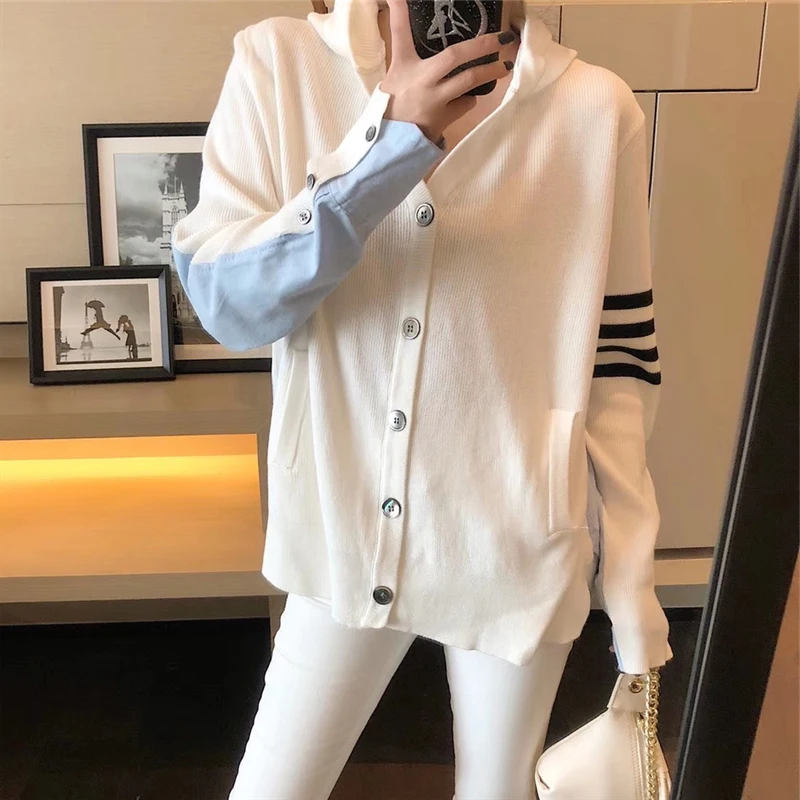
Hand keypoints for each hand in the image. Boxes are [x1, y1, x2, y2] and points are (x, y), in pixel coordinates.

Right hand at [381, 0, 517, 142]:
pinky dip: (469, 97)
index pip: (399, 31)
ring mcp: (434, 100)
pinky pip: (465, 103)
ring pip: (468, 81)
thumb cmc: (391, 106)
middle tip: (503, 38)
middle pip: (455, 56)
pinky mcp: (443, 119)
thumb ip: (404, 51)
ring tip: (504, 66)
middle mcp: (421, 79)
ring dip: (490, 72)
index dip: (399, 10)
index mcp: (403, 65)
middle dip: (482, 44)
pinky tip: (468, 96)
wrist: (390, 143)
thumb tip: (405, 24)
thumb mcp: (393, 75)